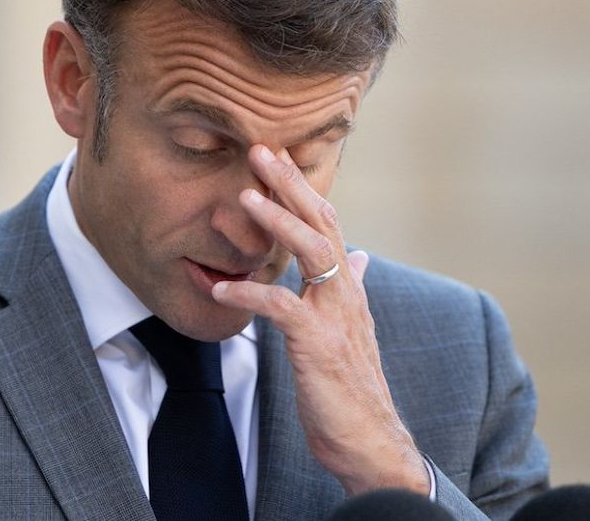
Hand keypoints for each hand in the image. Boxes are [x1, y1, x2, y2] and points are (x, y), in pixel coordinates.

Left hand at [210, 144, 430, 495]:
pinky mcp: (318, 345)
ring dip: (278, 222)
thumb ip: (351, 288)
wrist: (369, 440)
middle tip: (261, 149)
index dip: (303, 187)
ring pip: (313, 252)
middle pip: (323, 222)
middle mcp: (347, 292)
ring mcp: (335, 316)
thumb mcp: (350, 329)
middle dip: (291, 184)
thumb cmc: (352, 386)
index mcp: (348, 286)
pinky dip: (249, 295)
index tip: (277, 155)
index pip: (328, 222)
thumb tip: (361, 256)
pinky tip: (221, 289)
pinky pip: (281, 308)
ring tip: (245, 197)